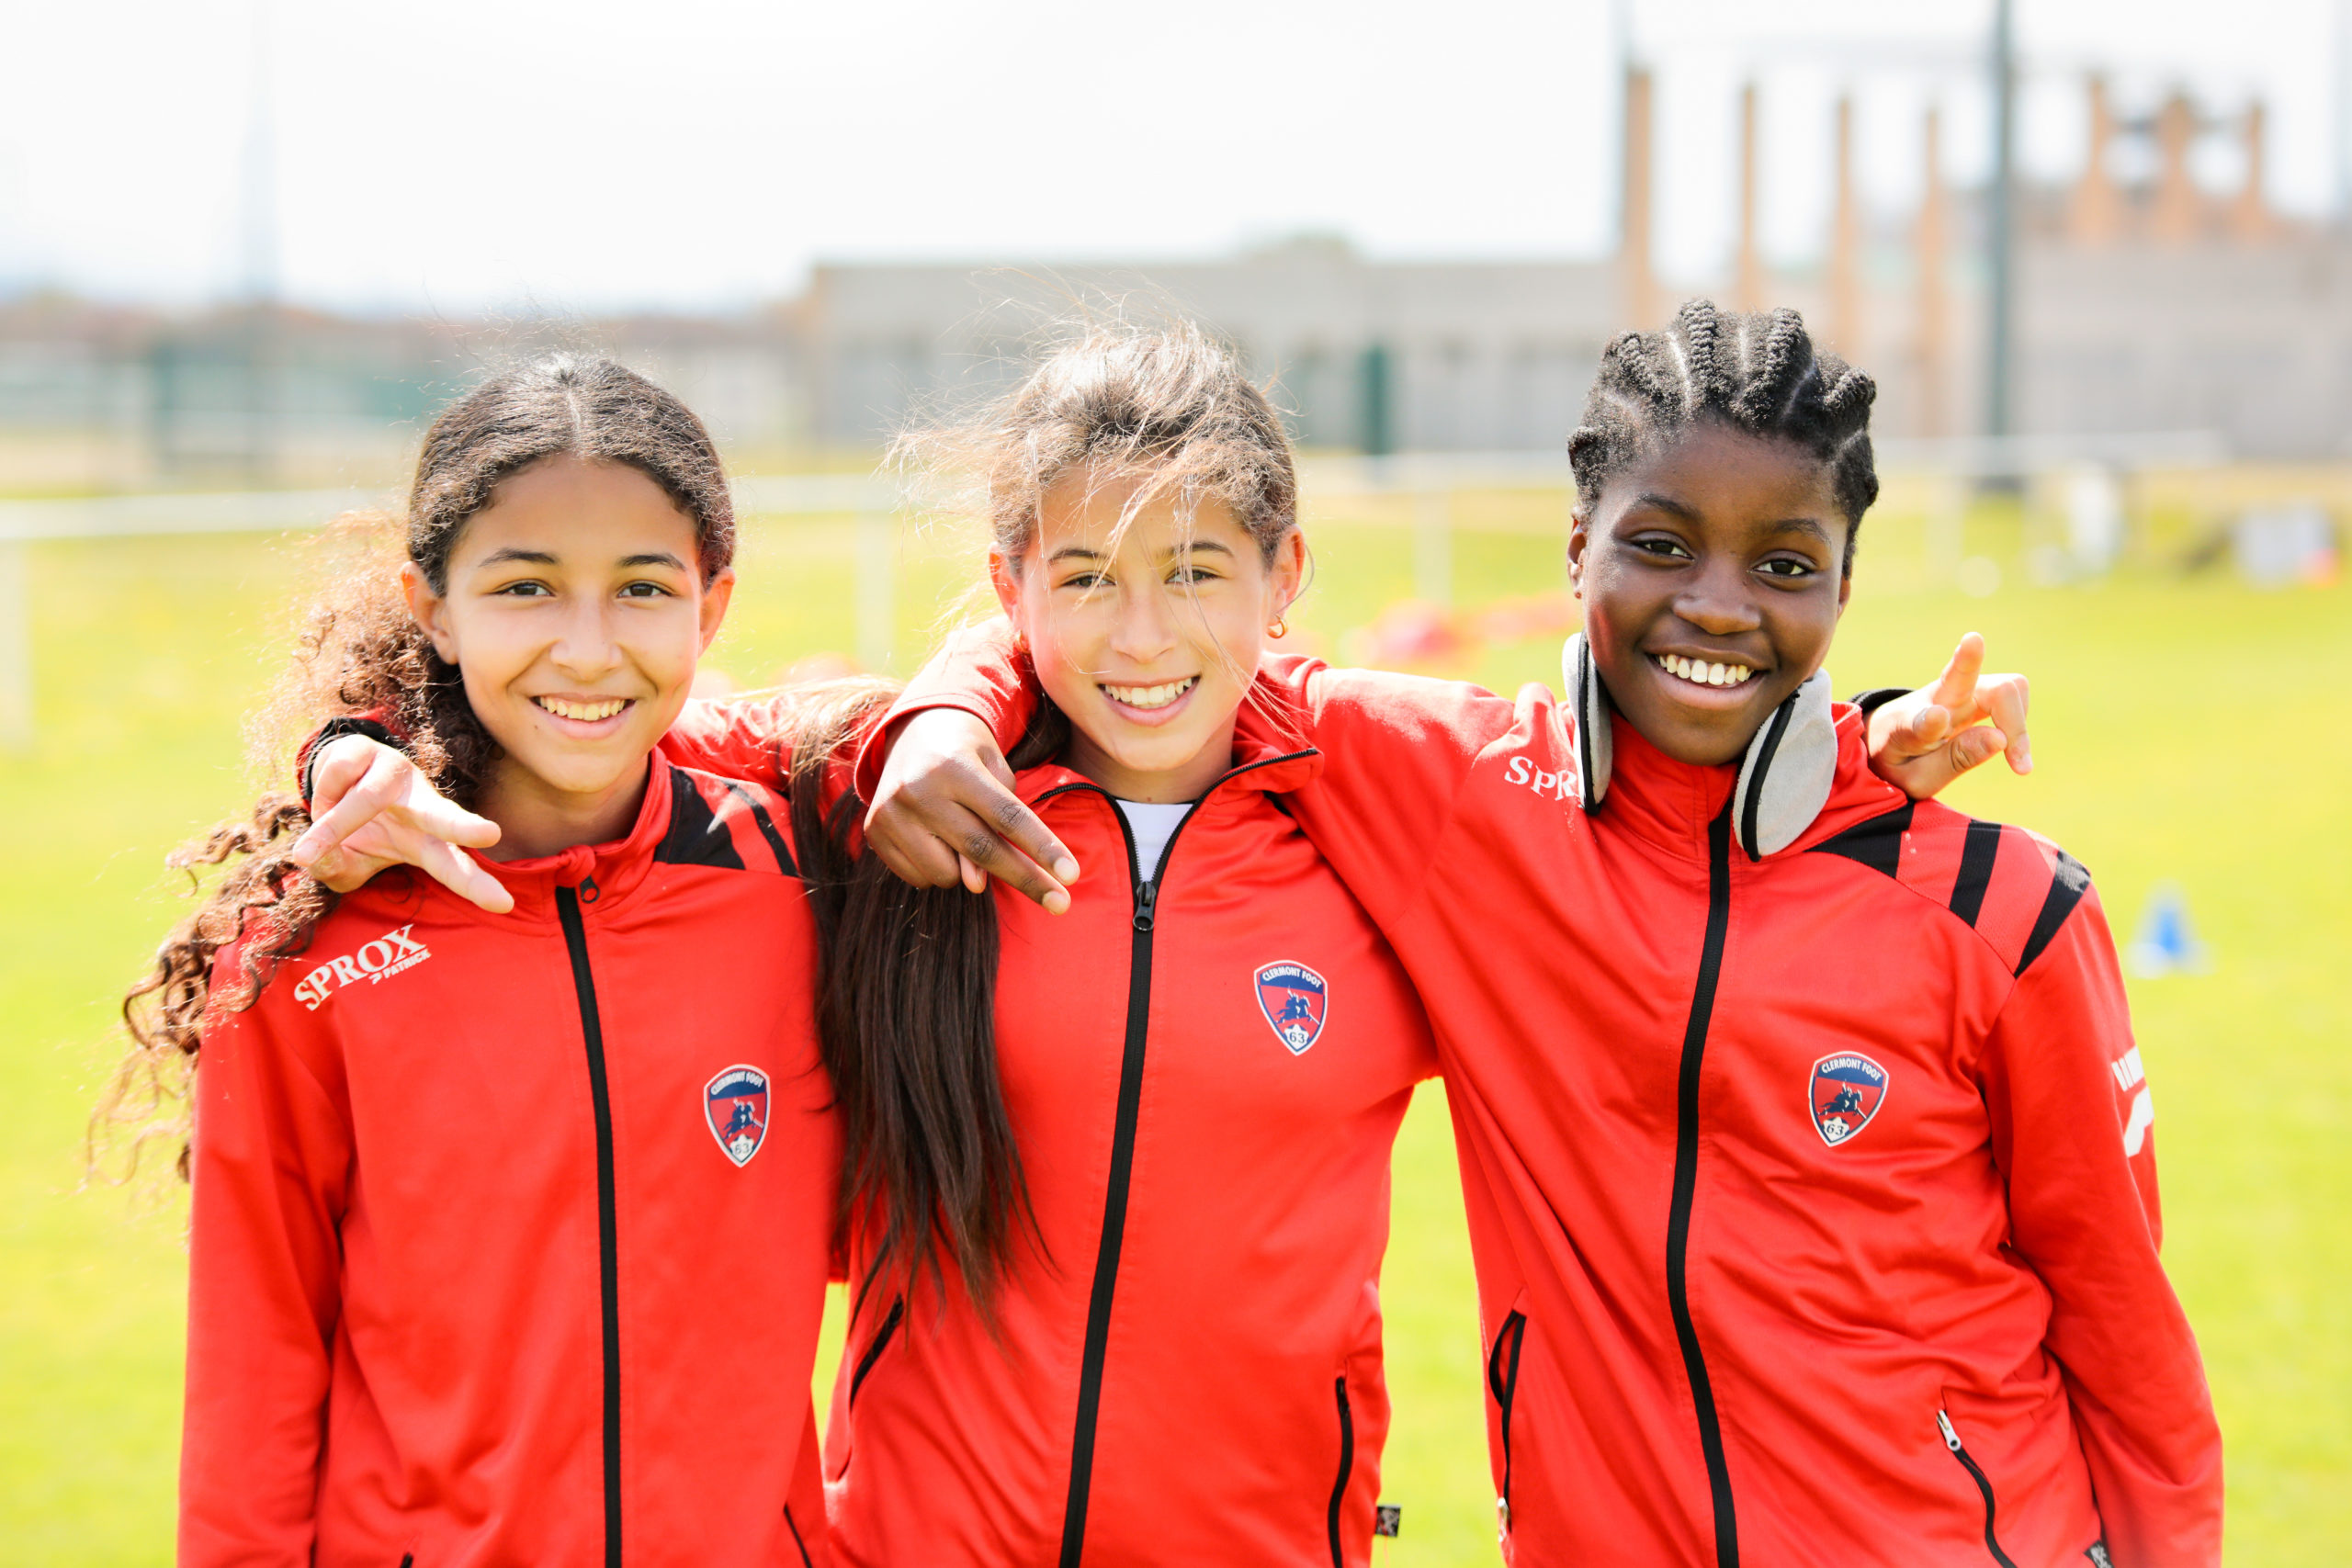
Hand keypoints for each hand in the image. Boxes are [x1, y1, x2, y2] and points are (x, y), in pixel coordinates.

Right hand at [289, 735, 512, 912]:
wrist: (334, 780)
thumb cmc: (357, 833)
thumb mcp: (347, 865)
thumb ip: (337, 870)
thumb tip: (316, 858)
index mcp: (426, 839)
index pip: (452, 865)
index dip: (475, 885)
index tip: (504, 905)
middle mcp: (420, 803)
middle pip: (443, 816)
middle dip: (464, 826)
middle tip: (491, 834)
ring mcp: (396, 771)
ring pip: (366, 800)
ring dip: (333, 826)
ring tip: (310, 848)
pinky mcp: (367, 748)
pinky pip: (335, 779)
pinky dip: (320, 798)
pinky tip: (328, 796)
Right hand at [863, 709, 1079, 912]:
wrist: (915, 732)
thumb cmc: (969, 754)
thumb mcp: (995, 771)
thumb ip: (999, 823)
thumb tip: (976, 883)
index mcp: (955, 766)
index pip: (1007, 816)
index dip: (1042, 848)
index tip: (1072, 876)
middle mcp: (918, 789)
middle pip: (983, 850)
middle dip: (1026, 880)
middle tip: (1061, 905)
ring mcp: (890, 813)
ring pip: (948, 873)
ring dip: (970, 871)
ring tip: (965, 835)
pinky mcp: (875, 832)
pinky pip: (920, 877)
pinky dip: (940, 870)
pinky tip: (938, 840)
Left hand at [1865, 633, 2030, 800]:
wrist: (1886, 739)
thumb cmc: (1901, 762)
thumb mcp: (1918, 777)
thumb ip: (1955, 759)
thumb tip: (2000, 738)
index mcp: (1907, 726)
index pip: (1919, 722)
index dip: (1930, 722)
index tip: (1937, 717)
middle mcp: (1935, 699)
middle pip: (1964, 676)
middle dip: (1988, 688)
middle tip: (2016, 758)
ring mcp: (1960, 690)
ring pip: (2004, 685)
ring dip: (2018, 722)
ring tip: (2016, 759)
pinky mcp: (1979, 690)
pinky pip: (2012, 692)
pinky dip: (2020, 722)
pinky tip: (2011, 746)